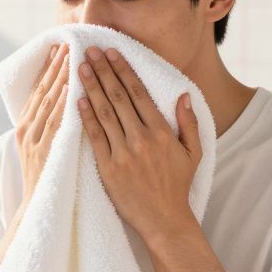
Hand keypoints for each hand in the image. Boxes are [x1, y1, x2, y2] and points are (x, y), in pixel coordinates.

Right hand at [16, 43, 69, 205]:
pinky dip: (63, 103)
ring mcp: (33, 140)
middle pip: (42, 91)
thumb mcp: (42, 149)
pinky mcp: (43, 152)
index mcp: (25, 127)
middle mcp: (26, 130)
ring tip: (73, 56)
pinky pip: (55, 123)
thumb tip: (63, 105)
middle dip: (56, 66)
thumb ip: (50, 128)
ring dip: (61, 78)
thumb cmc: (47, 181)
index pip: (38, 91)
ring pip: (48, 102)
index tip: (59, 48)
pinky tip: (74, 87)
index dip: (49, 69)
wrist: (39, 209)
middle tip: (68, 43)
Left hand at [77, 45, 201, 239]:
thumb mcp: (194, 153)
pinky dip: (85, 117)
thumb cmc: (177, 186)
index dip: (124, 70)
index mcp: (161, 132)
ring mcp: (123, 154)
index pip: (139, 93)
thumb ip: (188, 123)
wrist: (164, 220)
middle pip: (118, 97)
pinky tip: (77, 99)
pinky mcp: (108, 168)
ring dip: (91, 88)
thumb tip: (182, 95)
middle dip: (103, 71)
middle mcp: (141, 139)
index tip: (112, 52)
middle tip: (90, 51)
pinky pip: (94, 137)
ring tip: (81, 67)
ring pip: (104, 113)